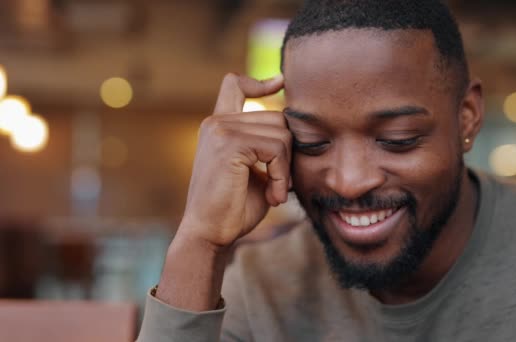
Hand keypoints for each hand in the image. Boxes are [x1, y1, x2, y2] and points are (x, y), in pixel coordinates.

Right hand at [177, 73, 289, 248]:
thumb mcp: (255, 172)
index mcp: (219, 127)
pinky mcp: (229, 143)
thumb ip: (269, 149)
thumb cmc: (234, 208)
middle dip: (288, 153)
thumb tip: (301, 135)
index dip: (259, 82)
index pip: (235, 85)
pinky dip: (283, 174)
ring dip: (287, 168)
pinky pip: (276, 148)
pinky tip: (275, 196)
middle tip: (282, 185)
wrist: (210, 234)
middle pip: (277, 118)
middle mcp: (216, 123)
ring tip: (277, 193)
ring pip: (281, 133)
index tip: (281, 81)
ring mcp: (221, 130)